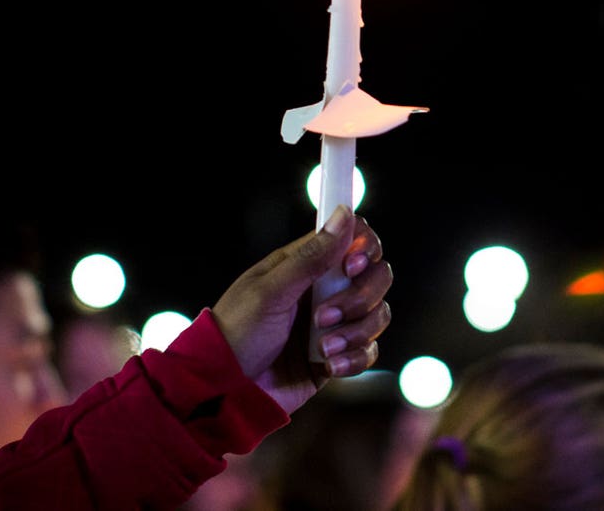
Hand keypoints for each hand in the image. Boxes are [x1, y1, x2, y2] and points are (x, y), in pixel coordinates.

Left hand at [210, 205, 391, 413]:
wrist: (226, 390)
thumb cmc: (237, 333)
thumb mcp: (270, 291)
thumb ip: (311, 256)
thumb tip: (344, 213)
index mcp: (306, 264)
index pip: (355, 238)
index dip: (365, 247)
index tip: (352, 265)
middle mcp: (325, 289)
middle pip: (376, 276)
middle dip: (361, 296)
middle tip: (324, 316)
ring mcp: (334, 323)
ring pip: (377, 314)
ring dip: (357, 332)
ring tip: (324, 348)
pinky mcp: (338, 356)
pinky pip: (368, 351)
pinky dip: (354, 359)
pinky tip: (329, 366)